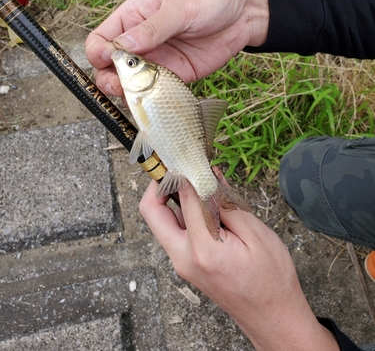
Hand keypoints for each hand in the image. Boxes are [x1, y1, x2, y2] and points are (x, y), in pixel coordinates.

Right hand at [85, 0, 268, 96]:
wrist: (245, 13)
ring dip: (130, 93)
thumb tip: (122, 46)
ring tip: (138, 94)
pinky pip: (156, 91)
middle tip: (120, 85)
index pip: (102, 38)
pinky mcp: (175, 76)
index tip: (108, 60)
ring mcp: (157, 60)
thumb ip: (152, 28)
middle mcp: (141, 41)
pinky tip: (157, 99)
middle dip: (110, 78)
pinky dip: (152, 99)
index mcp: (134, 16)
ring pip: (131, 83)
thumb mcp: (180, 7)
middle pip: (111, 66)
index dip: (99, 52)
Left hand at [139, 179, 338, 350]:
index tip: (194, 157)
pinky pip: (177, 232)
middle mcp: (183, 257)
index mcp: (202, 248)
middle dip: (161, 184)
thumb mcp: (256, 234)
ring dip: (176, 198)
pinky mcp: (188, 265)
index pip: (183, 196)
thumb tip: (206, 177)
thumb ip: (226, 204)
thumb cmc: (272, 279)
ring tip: (204, 185)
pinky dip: (187, 214)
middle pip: (152, 212)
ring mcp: (182, 264)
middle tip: (182, 167)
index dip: (188, 171)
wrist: (274, 318)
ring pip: (163, 221)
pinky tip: (209, 205)